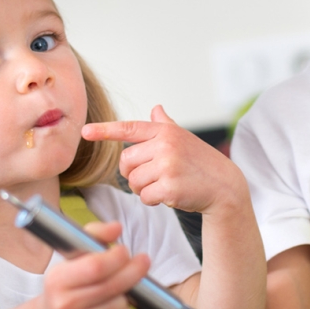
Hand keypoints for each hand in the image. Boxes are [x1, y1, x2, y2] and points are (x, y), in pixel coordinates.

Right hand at [38, 220, 150, 308]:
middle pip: (112, 286)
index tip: (124, 251)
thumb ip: (94, 235)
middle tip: (142, 261)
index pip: (96, 267)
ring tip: (116, 289)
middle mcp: (65, 307)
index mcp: (57, 281)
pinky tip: (114, 306)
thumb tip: (116, 227)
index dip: (116, 257)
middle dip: (133, 271)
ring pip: (121, 303)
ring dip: (126, 293)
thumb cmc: (67, 285)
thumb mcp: (72, 256)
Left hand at [82, 105, 245, 216]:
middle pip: (125, 162)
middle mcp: (165, 145)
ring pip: (133, 182)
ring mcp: (168, 165)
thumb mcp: (183, 138)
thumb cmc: (201, 162)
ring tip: (164, 185)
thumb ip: (165, 125)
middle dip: (133, 174)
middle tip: (153, 177)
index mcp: (165, 131)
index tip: (85, 132)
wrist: (225, 186)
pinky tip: (170, 195)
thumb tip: (155, 108)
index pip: (129, 128)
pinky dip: (153, 200)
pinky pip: (144, 197)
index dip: (105, 130)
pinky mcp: (170, 187)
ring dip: (144, 189)